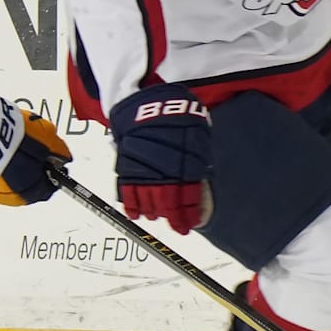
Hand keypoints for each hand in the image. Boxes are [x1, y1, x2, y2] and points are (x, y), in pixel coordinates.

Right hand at [110, 84, 212, 233]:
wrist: (147, 101)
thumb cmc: (175, 112)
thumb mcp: (196, 132)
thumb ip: (198, 155)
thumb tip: (202, 172)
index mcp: (186, 165)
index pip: (190, 198)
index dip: (191, 213)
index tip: (192, 223)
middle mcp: (166, 172)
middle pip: (170, 203)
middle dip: (174, 218)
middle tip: (178, 229)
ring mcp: (145, 170)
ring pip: (150, 200)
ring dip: (154, 212)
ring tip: (157, 218)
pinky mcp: (128, 166)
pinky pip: (128, 191)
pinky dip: (131, 205)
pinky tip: (135, 213)